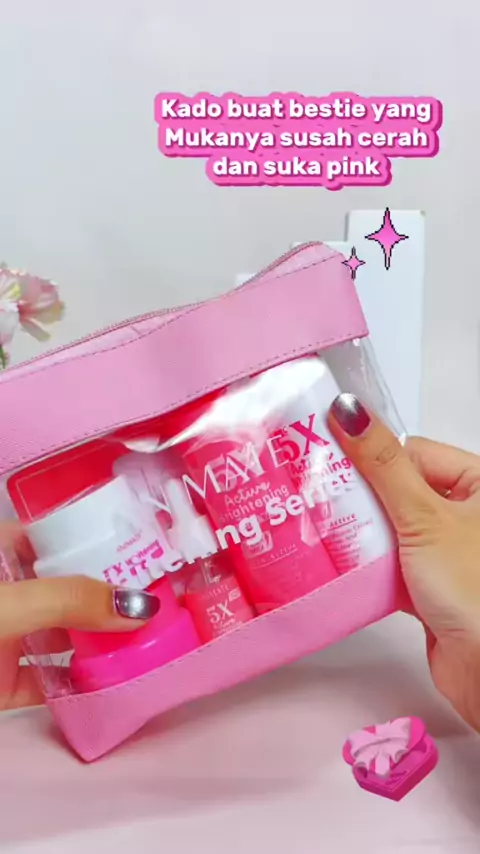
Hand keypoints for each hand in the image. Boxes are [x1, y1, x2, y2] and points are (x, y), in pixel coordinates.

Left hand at [0, 521, 159, 709]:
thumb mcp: (9, 602)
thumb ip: (69, 600)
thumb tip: (141, 605)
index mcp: (3, 553)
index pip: (63, 536)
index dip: (105, 541)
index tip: (152, 548)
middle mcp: (11, 593)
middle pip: (72, 588)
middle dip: (114, 595)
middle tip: (168, 596)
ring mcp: (7, 637)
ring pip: (65, 635)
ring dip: (104, 641)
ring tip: (156, 638)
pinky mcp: (2, 683)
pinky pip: (51, 682)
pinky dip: (81, 685)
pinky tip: (118, 685)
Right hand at [329, 393, 479, 731]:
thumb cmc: (473, 587)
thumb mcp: (423, 515)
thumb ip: (382, 463)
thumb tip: (348, 410)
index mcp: (478, 483)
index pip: (413, 452)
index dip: (370, 455)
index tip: (323, 458)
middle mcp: (465, 513)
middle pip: (397, 490)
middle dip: (359, 497)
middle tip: (311, 494)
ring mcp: (447, 550)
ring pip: (390, 529)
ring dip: (360, 534)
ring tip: (315, 527)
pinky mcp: (431, 585)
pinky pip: (390, 564)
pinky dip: (367, 566)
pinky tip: (338, 564)